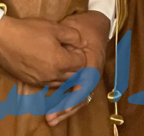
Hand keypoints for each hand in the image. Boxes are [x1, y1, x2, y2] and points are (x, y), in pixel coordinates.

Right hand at [0, 16, 87, 87]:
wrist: (0, 37)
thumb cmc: (26, 30)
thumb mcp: (52, 27)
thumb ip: (73, 35)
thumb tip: (83, 42)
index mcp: (61, 61)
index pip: (82, 63)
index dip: (79, 52)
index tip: (71, 44)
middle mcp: (53, 75)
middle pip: (74, 75)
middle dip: (75, 65)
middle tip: (67, 52)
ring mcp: (41, 80)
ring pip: (63, 83)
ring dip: (65, 74)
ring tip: (58, 60)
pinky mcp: (31, 82)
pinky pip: (49, 84)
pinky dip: (53, 78)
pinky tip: (46, 67)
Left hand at [45, 11, 109, 126]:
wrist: (93, 24)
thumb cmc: (82, 27)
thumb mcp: (73, 32)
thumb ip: (66, 46)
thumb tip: (58, 58)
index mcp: (91, 66)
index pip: (82, 88)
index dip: (71, 99)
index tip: (60, 106)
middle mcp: (90, 76)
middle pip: (79, 98)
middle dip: (64, 109)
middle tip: (50, 118)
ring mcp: (86, 78)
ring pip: (76, 99)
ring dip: (64, 110)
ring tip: (50, 120)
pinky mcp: (79, 78)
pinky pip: (73, 94)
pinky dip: (65, 103)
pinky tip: (53, 111)